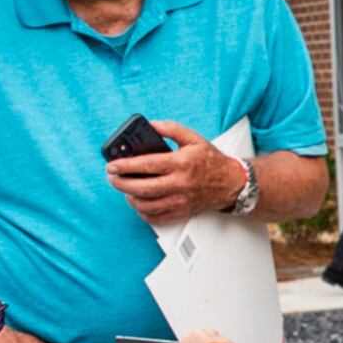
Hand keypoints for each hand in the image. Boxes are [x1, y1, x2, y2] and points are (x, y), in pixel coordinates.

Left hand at [109, 121, 241, 225]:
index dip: (126, 165)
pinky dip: (143, 212)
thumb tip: (151, 125)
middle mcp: (180, 184)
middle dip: (122, 183)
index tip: (112, 165)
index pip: (147, 165)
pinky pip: (156, 217)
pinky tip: (139, 203)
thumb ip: (171, 129)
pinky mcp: (181, 211)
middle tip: (113, 178)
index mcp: (181, 163)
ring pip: (146, 205)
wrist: (231, 183)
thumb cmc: (211, 161)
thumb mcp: (193, 138)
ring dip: (130, 197)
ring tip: (125, 189)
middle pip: (142, 188)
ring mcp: (180, 200)